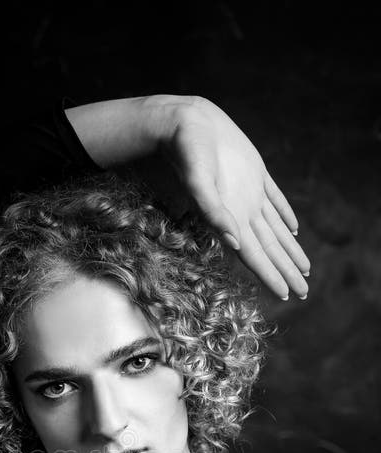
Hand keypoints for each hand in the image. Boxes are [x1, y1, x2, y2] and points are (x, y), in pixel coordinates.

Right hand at [164, 97, 309, 300]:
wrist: (185, 122)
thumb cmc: (187, 153)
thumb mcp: (197, 183)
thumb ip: (213, 213)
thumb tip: (233, 243)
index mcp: (231, 218)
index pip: (255, 255)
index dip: (270, 275)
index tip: (286, 293)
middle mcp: (241, 211)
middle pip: (269, 248)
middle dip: (286, 270)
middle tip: (304, 292)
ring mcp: (250, 194)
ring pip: (275, 229)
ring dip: (289, 250)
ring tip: (304, 269)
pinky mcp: (255, 174)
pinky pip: (275, 201)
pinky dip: (285, 216)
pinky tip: (293, 229)